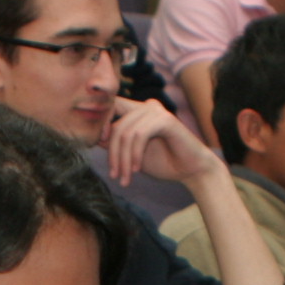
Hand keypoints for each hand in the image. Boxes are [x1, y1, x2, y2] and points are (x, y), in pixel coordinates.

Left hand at [102, 97, 221, 187]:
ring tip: (125, 178)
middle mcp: (146, 106)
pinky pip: (139, 135)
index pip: (110, 110)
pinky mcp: (165, 119)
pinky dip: (135, 154)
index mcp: (137, 111)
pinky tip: (136, 169)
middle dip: (112, 152)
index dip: (100, 127)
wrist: (192, 170)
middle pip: (115, 124)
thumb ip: (115, 143)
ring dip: (122, 159)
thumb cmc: (164, 161)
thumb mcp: (131, 152)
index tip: (97, 148)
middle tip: (114, 174)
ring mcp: (156, 110)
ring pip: (126, 133)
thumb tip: (93, 138)